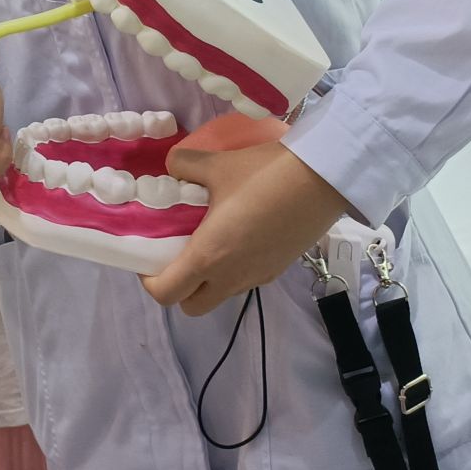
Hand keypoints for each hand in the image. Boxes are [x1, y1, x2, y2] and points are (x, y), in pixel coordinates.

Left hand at [141, 142, 350, 315]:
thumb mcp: (216, 164)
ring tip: (206, 239)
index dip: (149, 280)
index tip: (148, 255)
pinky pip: (244, 281)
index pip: (166, 293)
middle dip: (178, 287)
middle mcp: (231, 276)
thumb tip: (171, 165)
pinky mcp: (278, 270)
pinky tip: (237, 234)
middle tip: (175, 251)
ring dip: (206, 280)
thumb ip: (184, 165)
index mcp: (208, 256)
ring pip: (220, 295)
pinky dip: (231, 270)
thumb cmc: (264, 174)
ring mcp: (258, 277)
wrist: (322, 179)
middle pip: (192, 305)